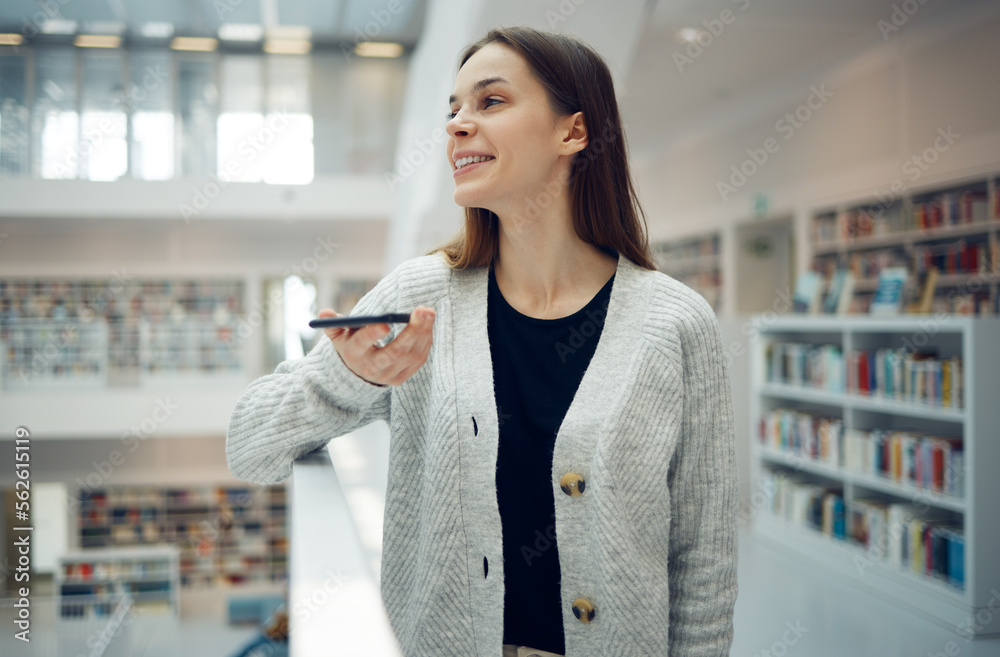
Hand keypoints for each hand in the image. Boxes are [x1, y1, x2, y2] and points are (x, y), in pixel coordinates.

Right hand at [319, 306, 434, 385]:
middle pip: (395, 353)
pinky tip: (427, 324)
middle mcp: (372, 368)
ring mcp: (388, 375)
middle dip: (411, 331)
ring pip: (411, 355)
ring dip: (423, 332)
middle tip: (422, 311)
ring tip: (428, 312)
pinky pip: (418, 359)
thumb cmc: (351, 344)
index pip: (363, 344)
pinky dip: (425, 340)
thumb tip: (325, 312)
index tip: (386, 322)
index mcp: (354, 354)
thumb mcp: (338, 335)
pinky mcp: (402, 377)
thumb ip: (333, 324)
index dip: (372, 334)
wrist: (358, 372)